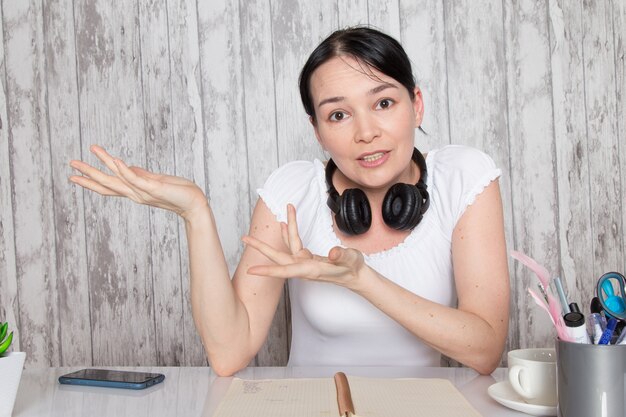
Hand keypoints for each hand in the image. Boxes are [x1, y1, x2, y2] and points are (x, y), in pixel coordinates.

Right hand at [69, 145, 207, 219]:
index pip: (109, 186)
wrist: (194, 204)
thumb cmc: (178, 192)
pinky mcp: (154, 187)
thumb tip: (127, 166)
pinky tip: (115, 159)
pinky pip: (136, 179)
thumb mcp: (155, 181)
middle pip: (107, 183)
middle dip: (88, 174)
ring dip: (104, 164)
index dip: (91, 180)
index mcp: (135, 191)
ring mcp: (143, 191)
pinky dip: (125, 170)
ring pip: (118, 178)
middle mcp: (135, 193)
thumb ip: (140, 175)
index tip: (75, 175)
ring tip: (92, 150)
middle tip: (71, 164)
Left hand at [242, 204, 366, 288]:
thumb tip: (333, 253)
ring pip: (288, 246)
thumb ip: (343, 256)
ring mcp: (305, 262)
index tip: (251, 271)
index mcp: (310, 270)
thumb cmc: (354, 269)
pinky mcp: (308, 258)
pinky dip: (289, 233)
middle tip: (244, 238)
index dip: (267, 271)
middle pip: (278, 257)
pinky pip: (294, 244)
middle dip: (261, 247)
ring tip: (281, 214)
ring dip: (284, 230)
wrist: (356, 276)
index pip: (284, 271)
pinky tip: (285, 225)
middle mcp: (304, 267)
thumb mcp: (351, 261)